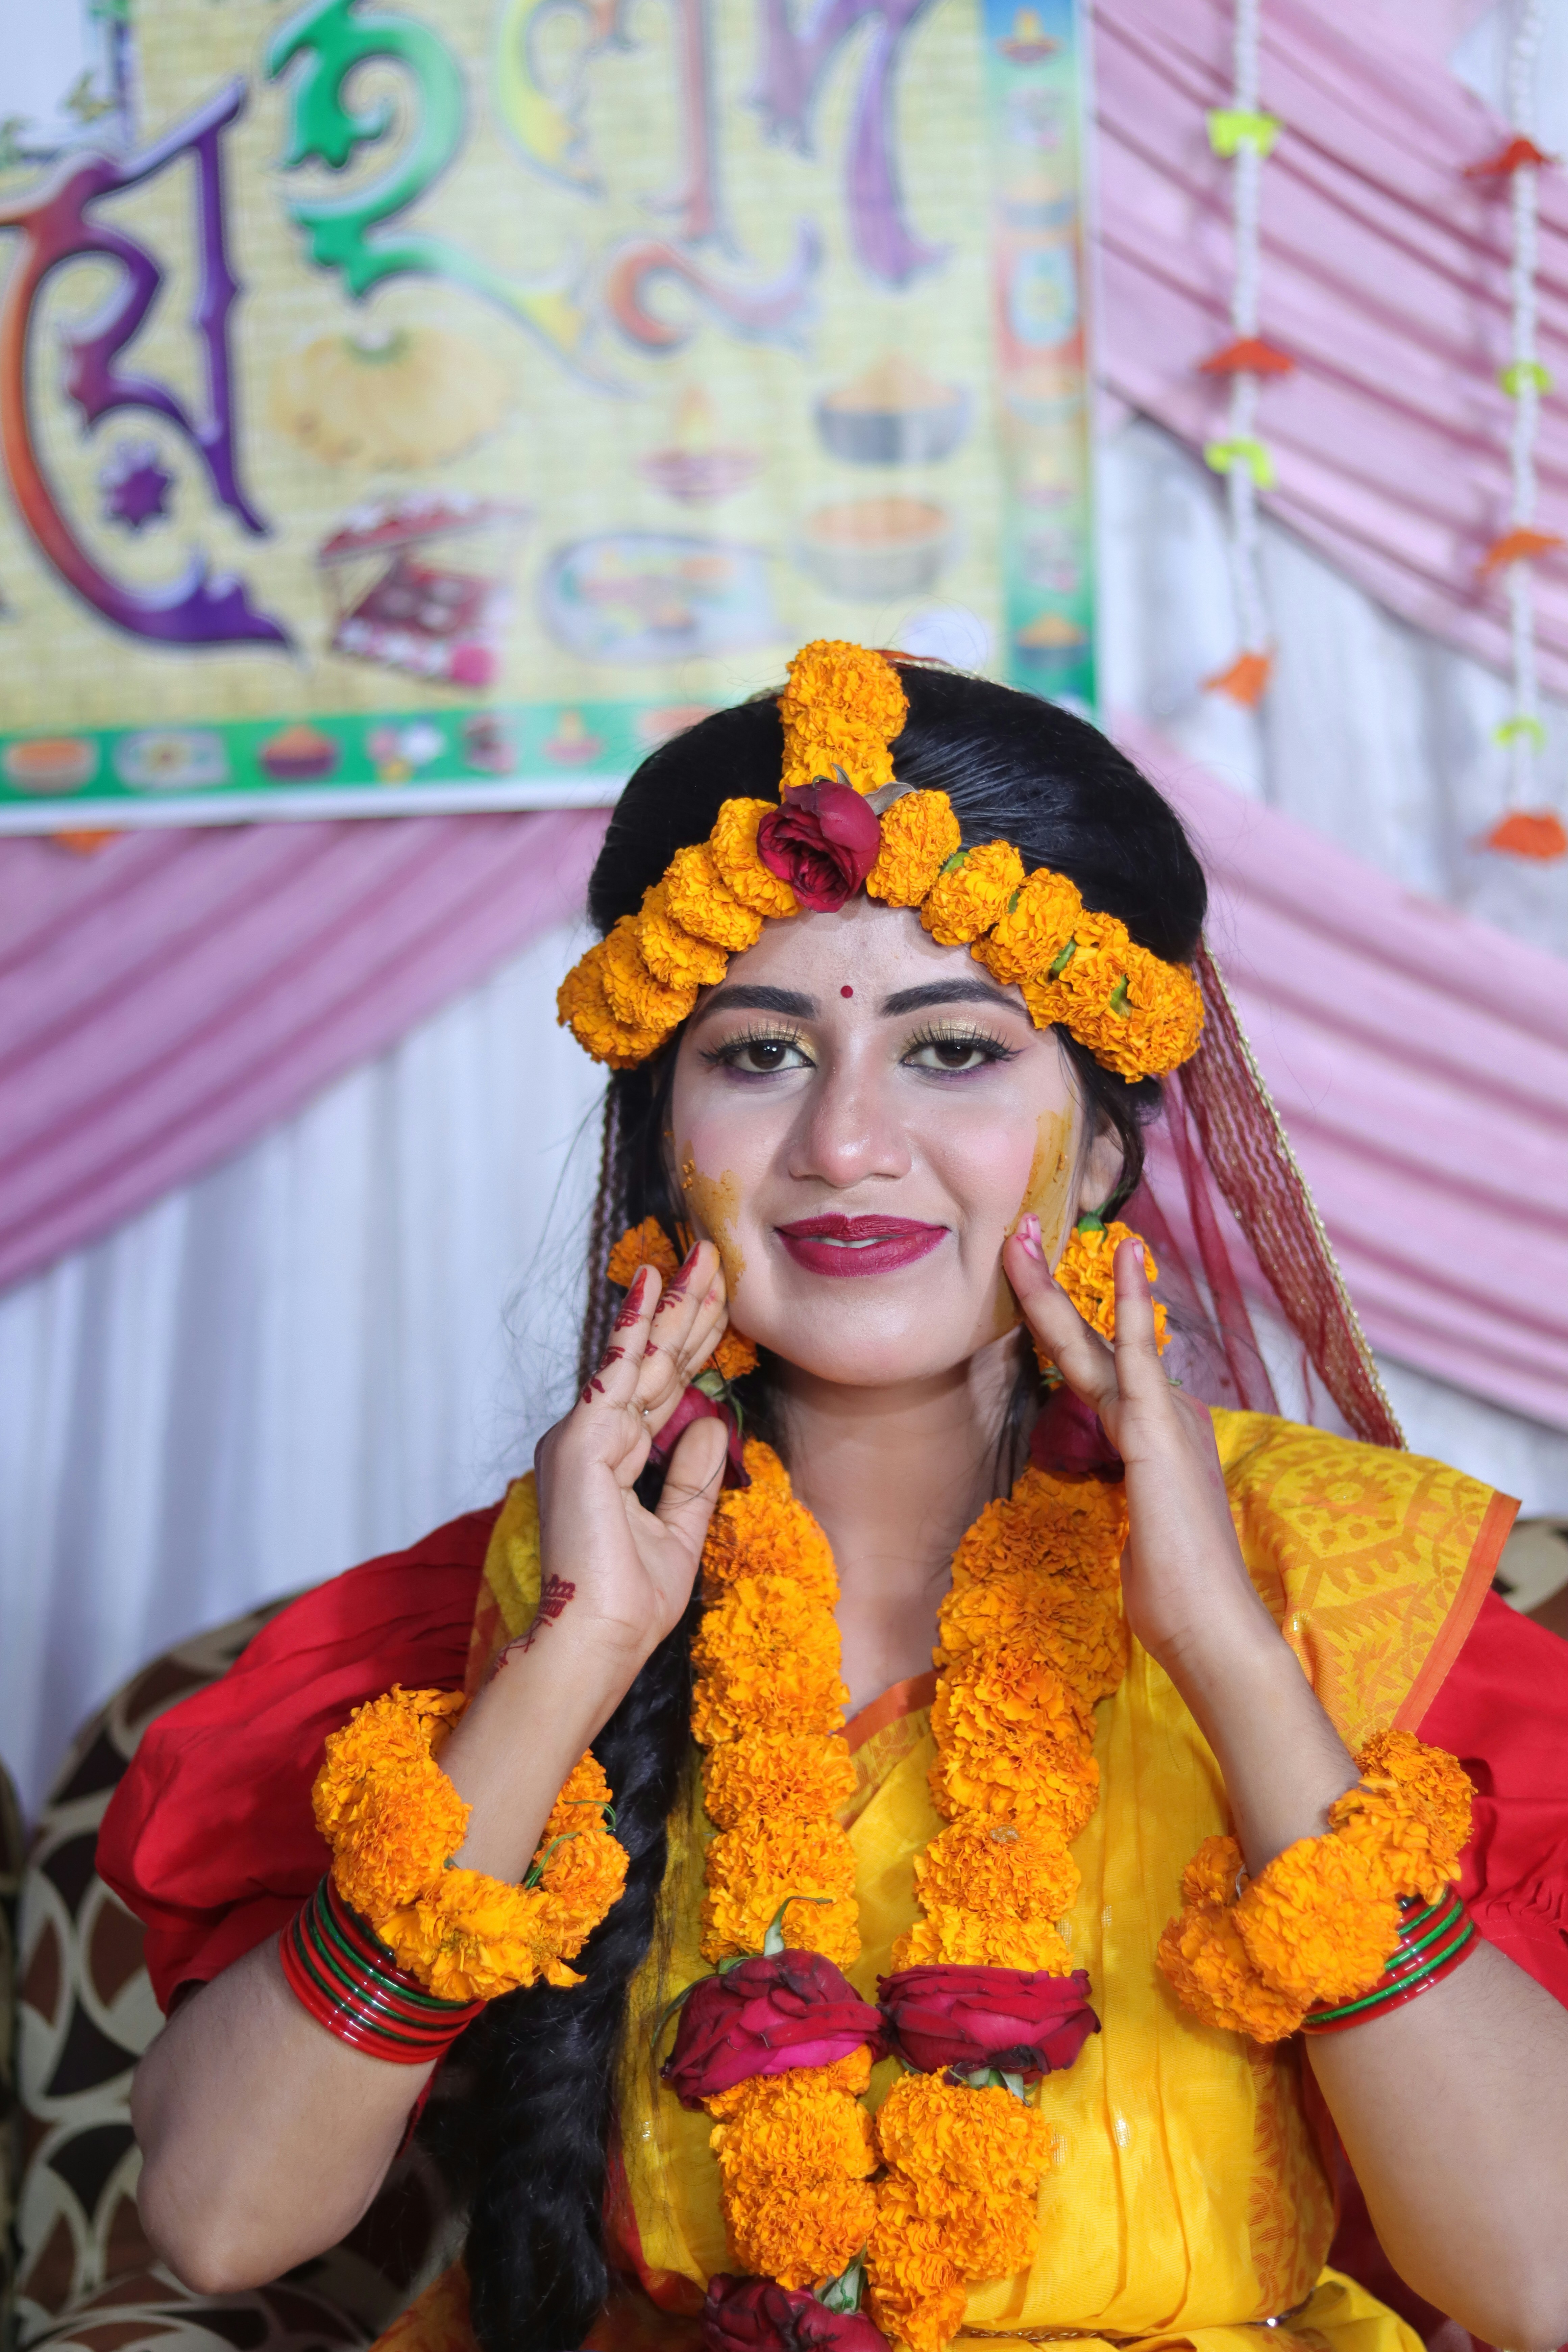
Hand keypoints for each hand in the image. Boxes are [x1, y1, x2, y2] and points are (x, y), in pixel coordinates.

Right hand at [527, 1241, 731, 1699]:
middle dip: (688, 1310)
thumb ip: (689, 1477)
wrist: (596, 1642)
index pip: (662, 1389)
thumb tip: (708, 1423)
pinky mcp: (582, 1442)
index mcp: (609, 1459)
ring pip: (644, 1358)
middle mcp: (591, 1438)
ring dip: (676, 1306)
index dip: (690, 1344)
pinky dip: (637, 1327)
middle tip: (714, 1257)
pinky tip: (652, 1285)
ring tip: (703, 1257)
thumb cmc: (629, 1603)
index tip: (717, 1301)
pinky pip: (620, 1373)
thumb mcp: (677, 1532)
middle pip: (655, 1363)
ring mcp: (583, 1436)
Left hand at [1002, 1219, 1275, 1678]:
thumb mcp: (1134, 1526)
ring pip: (1096, 1339)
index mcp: (1153, 1434)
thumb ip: (1126, 1491)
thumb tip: (1120, 1487)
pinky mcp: (1161, 1428)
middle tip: (1015, 1234)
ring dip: (1053, 1289)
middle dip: (1047, 1288)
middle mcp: (1162, 1412)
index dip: (1058, 1323)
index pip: (1095, 1367)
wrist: (1209, 1625)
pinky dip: (1131, 1303)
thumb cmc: (1172, 1589)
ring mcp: (1164, 1415)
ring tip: (1020, 1236)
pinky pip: (1139, 1353)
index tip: (1029, 1282)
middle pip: (1090, 1341)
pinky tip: (1125, 1256)